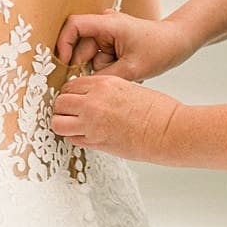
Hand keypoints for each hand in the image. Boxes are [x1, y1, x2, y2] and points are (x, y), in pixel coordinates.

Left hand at [52, 75, 180, 162]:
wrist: (168, 130)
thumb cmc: (157, 110)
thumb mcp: (128, 87)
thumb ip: (105, 91)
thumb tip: (90, 98)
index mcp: (103, 84)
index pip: (70, 85)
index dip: (70, 93)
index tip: (74, 100)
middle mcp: (93, 102)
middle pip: (59, 103)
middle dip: (63, 109)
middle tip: (72, 114)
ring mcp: (92, 123)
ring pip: (58, 123)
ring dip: (63, 124)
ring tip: (75, 126)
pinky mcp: (96, 142)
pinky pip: (72, 139)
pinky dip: (75, 138)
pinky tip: (87, 136)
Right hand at [55, 9, 192, 82]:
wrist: (177, 43)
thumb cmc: (159, 49)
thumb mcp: (131, 69)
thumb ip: (104, 77)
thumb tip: (82, 87)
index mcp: (108, 24)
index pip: (74, 26)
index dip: (63, 43)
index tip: (63, 63)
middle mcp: (105, 25)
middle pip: (81, 46)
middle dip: (90, 65)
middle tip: (106, 77)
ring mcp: (107, 33)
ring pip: (91, 56)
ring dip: (102, 68)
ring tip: (125, 72)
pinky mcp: (111, 41)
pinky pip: (100, 57)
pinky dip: (108, 67)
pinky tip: (126, 69)